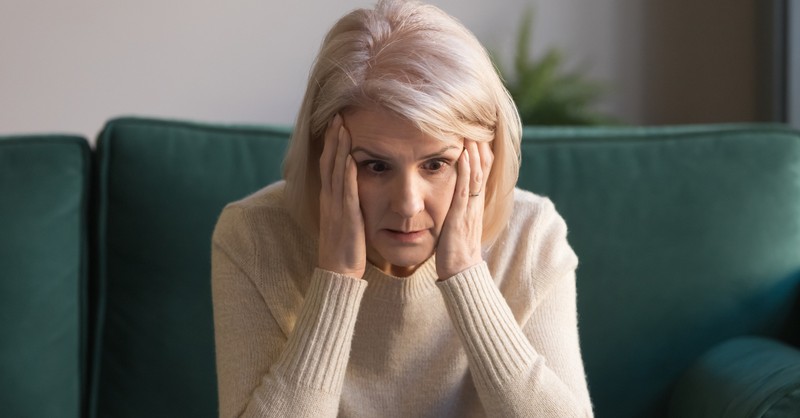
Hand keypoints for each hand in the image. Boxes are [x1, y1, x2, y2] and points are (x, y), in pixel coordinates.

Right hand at [318, 114, 366, 278]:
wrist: (338, 272)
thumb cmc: (345, 248)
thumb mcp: (345, 219)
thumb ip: (347, 202)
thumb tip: (354, 187)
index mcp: (329, 198)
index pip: (328, 164)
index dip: (332, 143)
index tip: (337, 123)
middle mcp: (330, 199)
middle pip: (329, 162)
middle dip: (334, 137)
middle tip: (338, 114)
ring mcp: (336, 207)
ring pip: (336, 172)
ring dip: (339, 149)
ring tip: (343, 127)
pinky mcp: (346, 217)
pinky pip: (346, 192)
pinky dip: (348, 174)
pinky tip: (351, 158)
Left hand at [436, 140, 493, 279]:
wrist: (461, 273)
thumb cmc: (456, 252)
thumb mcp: (459, 225)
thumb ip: (459, 210)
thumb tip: (455, 199)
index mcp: (475, 204)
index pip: (482, 171)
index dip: (481, 151)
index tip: (477, 131)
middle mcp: (475, 203)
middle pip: (483, 168)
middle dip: (480, 145)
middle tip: (477, 122)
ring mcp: (470, 209)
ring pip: (476, 173)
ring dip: (474, 150)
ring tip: (471, 130)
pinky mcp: (460, 216)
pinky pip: (464, 188)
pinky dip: (465, 169)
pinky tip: (463, 154)